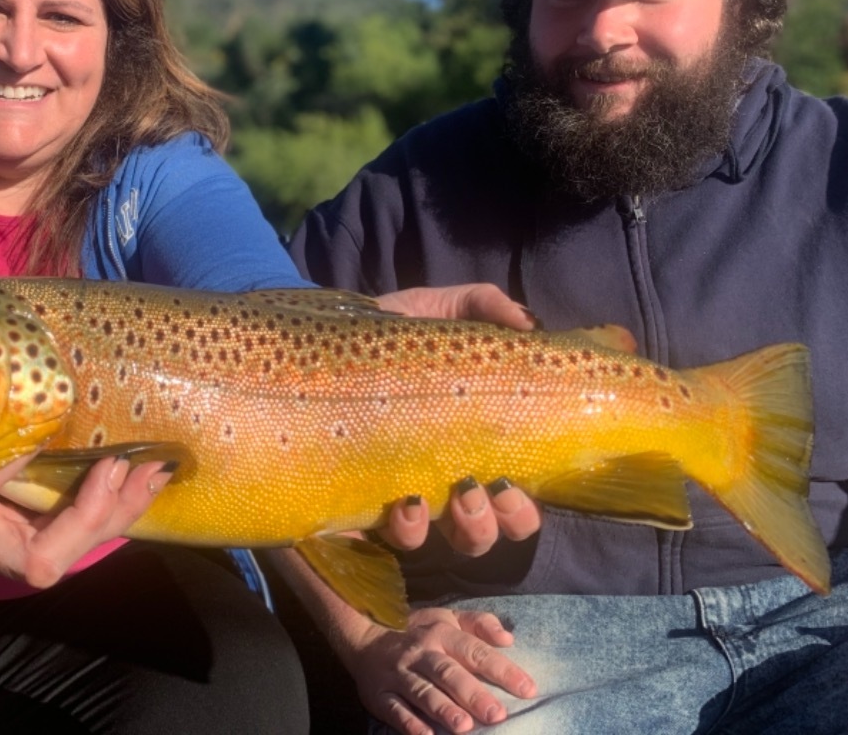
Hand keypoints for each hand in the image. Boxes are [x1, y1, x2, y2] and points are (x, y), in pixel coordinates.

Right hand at [340, 605, 534, 734]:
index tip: (527, 689)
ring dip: (442, 709)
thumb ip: (479, 624)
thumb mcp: (447, 618)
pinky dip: (409, 723)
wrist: (363, 638)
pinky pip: (395, 709)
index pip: (475, 651)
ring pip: (422, 692)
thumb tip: (509, 639)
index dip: (501, 670)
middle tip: (497, 714)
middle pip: (448, 673)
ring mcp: (398, 675)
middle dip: (472, 694)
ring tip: (464, 727)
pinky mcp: (380, 695)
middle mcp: (420, 653)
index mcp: (441, 634)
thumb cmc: (417, 633)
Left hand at [375, 283, 542, 552]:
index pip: (510, 497)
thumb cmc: (389, 331)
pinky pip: (387, 539)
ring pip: (444, 542)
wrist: (320, 341)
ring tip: (457, 498)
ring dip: (464, 530)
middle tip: (488, 492)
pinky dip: (407, 529)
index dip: (522, 509)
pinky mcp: (356, 505)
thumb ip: (483, 306)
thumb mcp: (437, 309)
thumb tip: (527, 325)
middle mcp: (437, 480)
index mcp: (466, 445)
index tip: (517, 484)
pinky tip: (402, 504)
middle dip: (498, 524)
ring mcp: (398, 498)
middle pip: (484, 531)